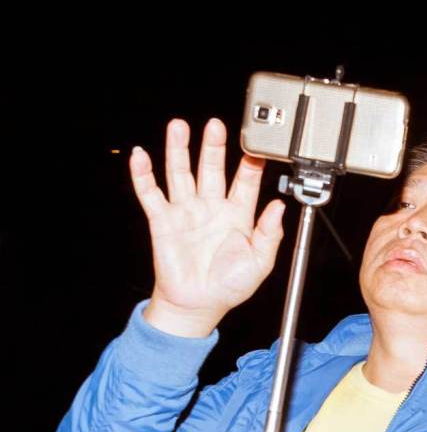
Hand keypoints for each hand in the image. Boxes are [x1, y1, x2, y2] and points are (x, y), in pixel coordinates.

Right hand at [132, 119, 285, 337]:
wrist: (198, 305)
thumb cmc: (229, 287)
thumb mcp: (259, 264)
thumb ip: (270, 235)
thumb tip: (279, 208)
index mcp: (238, 216)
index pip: (245, 182)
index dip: (250, 164)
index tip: (256, 148)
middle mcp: (211, 207)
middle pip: (212, 168)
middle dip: (213, 146)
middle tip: (216, 126)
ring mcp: (186, 211)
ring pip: (181, 172)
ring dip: (178, 149)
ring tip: (178, 127)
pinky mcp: (163, 220)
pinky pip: (151, 193)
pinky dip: (143, 175)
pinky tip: (141, 157)